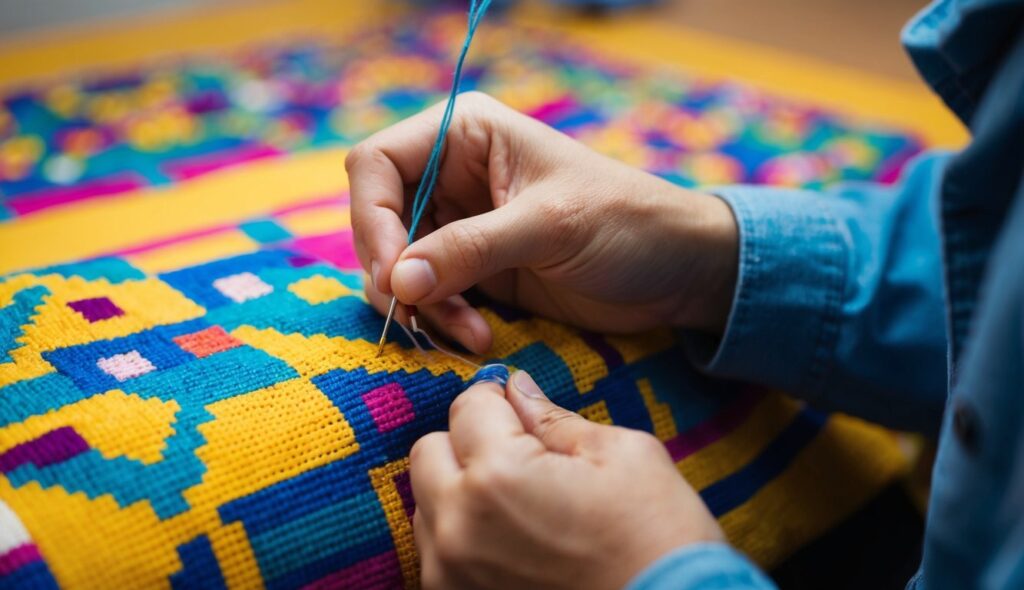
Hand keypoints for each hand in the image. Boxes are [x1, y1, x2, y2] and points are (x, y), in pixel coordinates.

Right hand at [346, 92, 737, 353]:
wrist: (676, 270)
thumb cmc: (626, 223)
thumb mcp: (549, 227)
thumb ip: (470, 248)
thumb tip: (398, 281)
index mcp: (466, 135)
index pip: (377, 164)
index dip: (371, 218)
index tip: (394, 274)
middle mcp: (453, 175)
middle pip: (380, 219)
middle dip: (393, 272)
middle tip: (414, 315)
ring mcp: (461, 226)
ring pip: (400, 266)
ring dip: (421, 306)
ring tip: (464, 333)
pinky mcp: (474, 270)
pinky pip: (430, 296)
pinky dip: (442, 321)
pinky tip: (478, 337)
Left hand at [410, 370, 723, 589]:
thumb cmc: (661, 540)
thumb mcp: (622, 455)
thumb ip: (554, 418)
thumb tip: (517, 389)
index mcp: (498, 475)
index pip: (468, 406)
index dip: (498, 399)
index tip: (523, 410)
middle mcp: (459, 527)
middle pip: (429, 452)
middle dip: (468, 442)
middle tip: (520, 454)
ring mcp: (452, 574)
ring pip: (426, 505)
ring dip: (459, 492)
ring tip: (520, 506)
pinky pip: (437, 554)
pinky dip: (463, 537)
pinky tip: (513, 542)